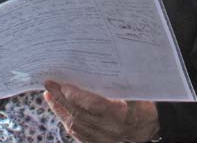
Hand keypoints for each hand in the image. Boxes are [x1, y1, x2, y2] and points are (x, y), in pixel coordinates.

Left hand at [44, 81, 158, 142]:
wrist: (147, 126)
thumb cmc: (141, 103)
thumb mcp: (135, 90)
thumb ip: (120, 81)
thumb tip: (99, 61)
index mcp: (122, 114)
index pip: (95, 106)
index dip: (78, 96)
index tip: (64, 85)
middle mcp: (110, 129)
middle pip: (80, 114)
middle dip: (62, 98)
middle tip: (50, 84)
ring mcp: (103, 138)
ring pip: (75, 125)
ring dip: (60, 108)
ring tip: (49, 94)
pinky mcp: (97, 142)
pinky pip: (77, 133)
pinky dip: (65, 119)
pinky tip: (58, 108)